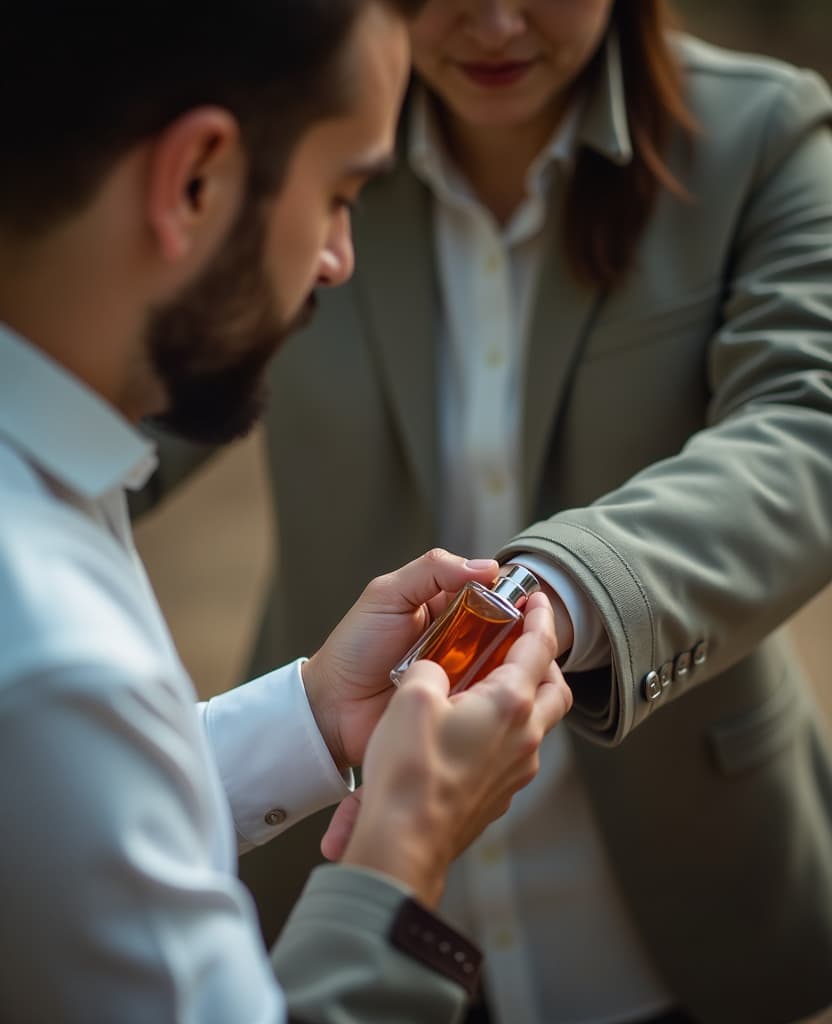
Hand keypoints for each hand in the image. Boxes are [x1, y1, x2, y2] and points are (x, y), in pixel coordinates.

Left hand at [301, 549, 501, 770]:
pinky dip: (495, 697)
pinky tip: (499, 697)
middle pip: (506, 631)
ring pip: (504, 666)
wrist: (332, 706)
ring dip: (510, 668)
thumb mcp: (387, 595)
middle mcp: (460, 639)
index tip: (529, 604)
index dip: (512, 598)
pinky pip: (489, 700)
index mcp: (445, 606)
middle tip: (523, 644)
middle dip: (518, 636)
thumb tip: (486, 566)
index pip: (492, 594)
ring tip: (511, 672)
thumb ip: (431, 571)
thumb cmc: (353, 648)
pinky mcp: (460, 708)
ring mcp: (462, 675)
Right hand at [321, 592, 572, 906]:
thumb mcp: (412, 696)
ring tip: (492, 683)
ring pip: (539, 723)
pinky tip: (473, 726)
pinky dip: (507, 729)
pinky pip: (516, 751)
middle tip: (522, 643)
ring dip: (526, 697)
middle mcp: (524, 738)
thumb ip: (430, 668)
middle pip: (555, 689)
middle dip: (544, 661)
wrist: (402, 843)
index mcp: (509, 704)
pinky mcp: (500, 794)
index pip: (540, 648)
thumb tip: (435, 671)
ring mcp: (516, 771)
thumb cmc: (409, 773)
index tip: (537, 601)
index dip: (540, 618)